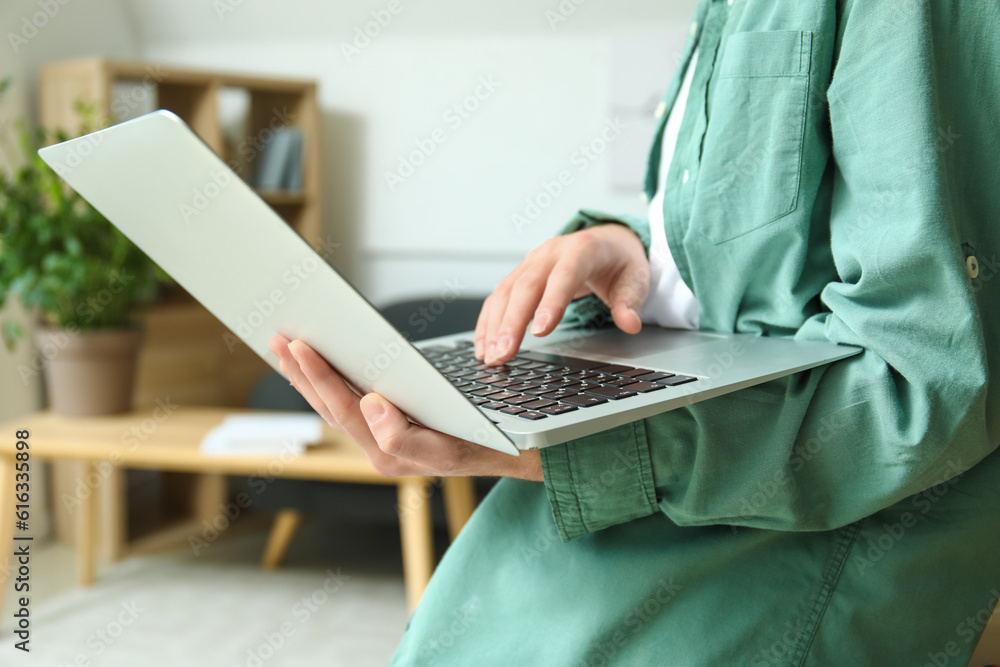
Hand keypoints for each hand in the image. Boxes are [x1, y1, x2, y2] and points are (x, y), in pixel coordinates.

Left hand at [268, 335, 542, 480]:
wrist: (501, 454)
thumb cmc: (478, 447)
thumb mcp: (447, 449)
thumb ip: (403, 438)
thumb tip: (370, 405)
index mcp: (386, 453)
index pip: (343, 410)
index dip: (319, 377)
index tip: (299, 347)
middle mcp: (375, 447)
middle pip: (328, 406)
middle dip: (300, 371)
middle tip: (276, 338)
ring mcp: (377, 438)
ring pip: (332, 404)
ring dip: (306, 375)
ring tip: (282, 347)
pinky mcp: (383, 427)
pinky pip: (346, 403)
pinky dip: (326, 381)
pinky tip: (314, 366)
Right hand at [475, 223, 648, 364]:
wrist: (606, 241)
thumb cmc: (619, 262)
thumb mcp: (635, 278)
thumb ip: (630, 302)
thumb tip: (629, 323)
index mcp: (581, 249)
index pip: (564, 275)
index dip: (550, 302)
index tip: (540, 331)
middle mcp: (551, 253)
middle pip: (526, 286)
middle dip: (512, 322)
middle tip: (505, 353)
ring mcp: (532, 262)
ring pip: (506, 292)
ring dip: (494, 326)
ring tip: (491, 356)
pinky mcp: (520, 274)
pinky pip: (498, 297)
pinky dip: (488, 322)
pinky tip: (484, 345)